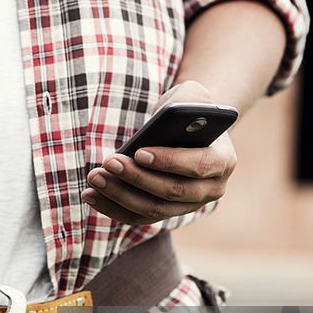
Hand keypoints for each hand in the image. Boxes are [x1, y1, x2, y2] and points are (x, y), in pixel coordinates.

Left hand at [81, 81, 237, 225]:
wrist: (188, 131)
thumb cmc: (188, 110)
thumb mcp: (192, 95)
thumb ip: (187, 99)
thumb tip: (162, 120)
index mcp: (223, 160)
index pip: (198, 166)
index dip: (169, 161)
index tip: (139, 152)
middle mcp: (210, 190)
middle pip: (172, 192)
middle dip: (137, 178)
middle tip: (108, 162)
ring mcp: (187, 206)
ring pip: (152, 210)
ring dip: (120, 195)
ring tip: (94, 177)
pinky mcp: (164, 213)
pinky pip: (136, 217)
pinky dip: (112, 207)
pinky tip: (89, 194)